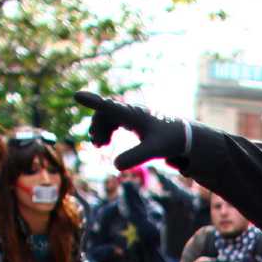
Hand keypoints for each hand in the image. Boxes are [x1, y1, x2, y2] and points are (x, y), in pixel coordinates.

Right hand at [75, 91, 189, 170]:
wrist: (185, 136)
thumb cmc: (171, 141)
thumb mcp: (154, 151)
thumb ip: (135, 157)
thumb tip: (115, 166)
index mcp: (133, 114)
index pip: (109, 106)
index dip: (92, 101)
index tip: (76, 95)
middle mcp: (130, 110)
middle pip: (104, 113)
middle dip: (97, 127)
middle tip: (97, 146)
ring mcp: (131, 114)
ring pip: (108, 117)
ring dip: (100, 129)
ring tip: (99, 146)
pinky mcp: (134, 120)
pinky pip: (113, 120)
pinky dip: (107, 130)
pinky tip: (106, 143)